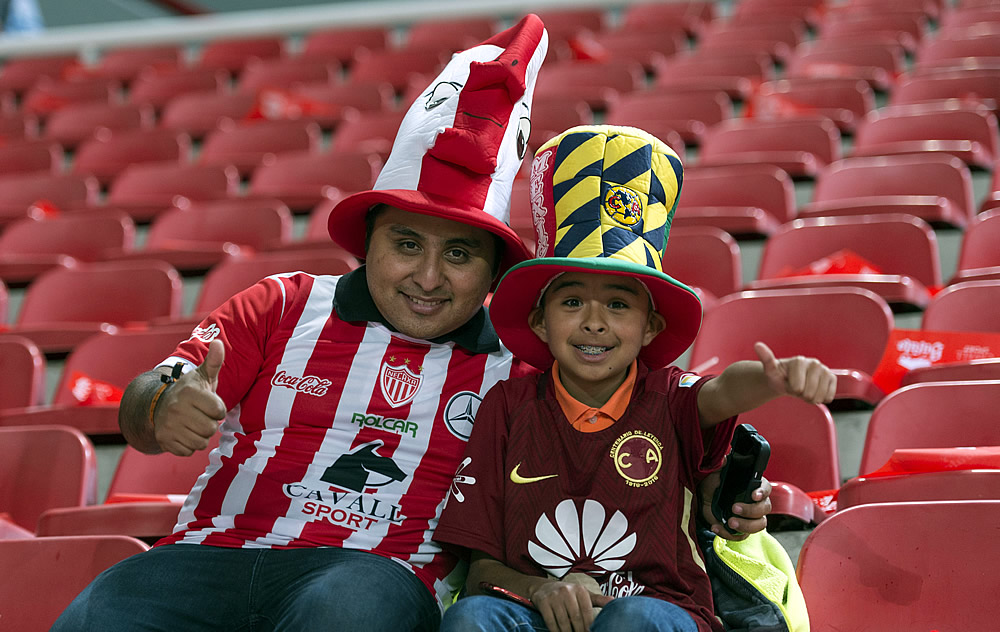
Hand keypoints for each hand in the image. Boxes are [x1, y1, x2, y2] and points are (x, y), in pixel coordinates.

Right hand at [153, 339, 225, 455]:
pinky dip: (188, 445)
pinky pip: (189, 451)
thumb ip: (214, 362)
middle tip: (200, 415)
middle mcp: (177, 409)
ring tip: (192, 423)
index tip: (208, 403)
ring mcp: (169, 426)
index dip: (218, 409)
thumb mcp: (202, 375)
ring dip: (200, 435)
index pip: (220, 411)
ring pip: (201, 442)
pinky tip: (183, 432)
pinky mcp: (164, 441)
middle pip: (211, 428)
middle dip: (209, 423)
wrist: (159, 406)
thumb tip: (218, 342)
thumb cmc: (189, 391)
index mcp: (190, 393)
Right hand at [530, 580, 611, 631]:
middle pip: (576, 618)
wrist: (544, 587)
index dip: (589, 626)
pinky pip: (551, 621)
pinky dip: (555, 631)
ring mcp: (554, 596)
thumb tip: (614, 601)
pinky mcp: (543, 602)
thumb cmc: (568, 594)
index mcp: (580, 590)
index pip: (587, 611)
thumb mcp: (583, 594)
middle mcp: (567, 591)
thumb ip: (598, 599)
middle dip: (579, 631)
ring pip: (563, 621)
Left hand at [699, 459, 771, 540]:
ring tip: (730, 522)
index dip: (762, 492)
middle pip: (765, 509)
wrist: (702, 498)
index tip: (753, 494)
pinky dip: (729, 534)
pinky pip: (742, 535)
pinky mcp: (741, 528)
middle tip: (734, 508)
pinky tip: (716, 526)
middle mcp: (756, 502)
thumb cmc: (714, 484)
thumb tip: (723, 459)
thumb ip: (721, 466)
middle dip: (751, 511)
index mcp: (753, 485)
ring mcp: (750, 517)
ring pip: (759, 525)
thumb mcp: (715, 473)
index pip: (766, 488)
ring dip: (745, 525)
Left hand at [754, 341, 835, 404]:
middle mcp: (814, 363)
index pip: (797, 387)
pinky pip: (829, 396)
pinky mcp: (832, 378)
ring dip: (811, 398)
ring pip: (820, 396)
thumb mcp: (770, 371)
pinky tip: (814, 391)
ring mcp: (825, 370)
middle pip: (809, 393)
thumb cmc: (779, 376)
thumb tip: (757, 345)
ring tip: (805, 389)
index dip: (792, 389)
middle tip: (796, 387)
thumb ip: (766, 359)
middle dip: (801, 395)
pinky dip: (821, 398)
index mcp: (799, 361)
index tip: (789, 383)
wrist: (789, 380)